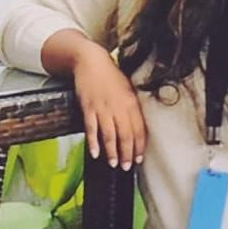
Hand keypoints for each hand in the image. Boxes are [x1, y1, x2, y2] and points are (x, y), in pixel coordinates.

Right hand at [73, 46, 147, 169]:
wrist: (91, 61)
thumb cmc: (110, 76)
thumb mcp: (128, 90)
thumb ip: (132, 109)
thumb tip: (136, 129)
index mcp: (131, 103)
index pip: (139, 130)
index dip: (139, 146)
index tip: (139, 158)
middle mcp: (119, 107)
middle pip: (125, 136)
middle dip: (127, 154)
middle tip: (127, 167)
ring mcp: (103, 108)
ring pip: (110, 135)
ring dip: (112, 152)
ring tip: (113, 164)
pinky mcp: (88, 107)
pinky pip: (91, 128)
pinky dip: (93, 142)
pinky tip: (95, 153)